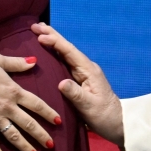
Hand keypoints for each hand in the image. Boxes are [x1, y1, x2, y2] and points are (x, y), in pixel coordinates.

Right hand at [0, 54, 60, 150]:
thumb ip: (17, 63)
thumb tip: (34, 61)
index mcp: (14, 91)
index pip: (37, 104)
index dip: (49, 113)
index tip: (59, 122)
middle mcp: (8, 107)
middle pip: (28, 123)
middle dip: (41, 135)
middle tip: (51, 146)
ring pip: (13, 135)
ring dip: (24, 147)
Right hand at [31, 23, 123, 144]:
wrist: (116, 124)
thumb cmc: (104, 115)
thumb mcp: (89, 106)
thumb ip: (76, 94)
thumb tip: (61, 82)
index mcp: (88, 70)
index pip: (69, 52)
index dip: (55, 42)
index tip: (40, 36)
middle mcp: (85, 68)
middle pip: (66, 48)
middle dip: (52, 35)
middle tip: (34, 25)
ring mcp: (82, 73)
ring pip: (64, 53)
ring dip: (52, 42)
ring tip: (38, 32)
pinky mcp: (79, 79)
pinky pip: (64, 62)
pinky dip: (54, 53)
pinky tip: (46, 51)